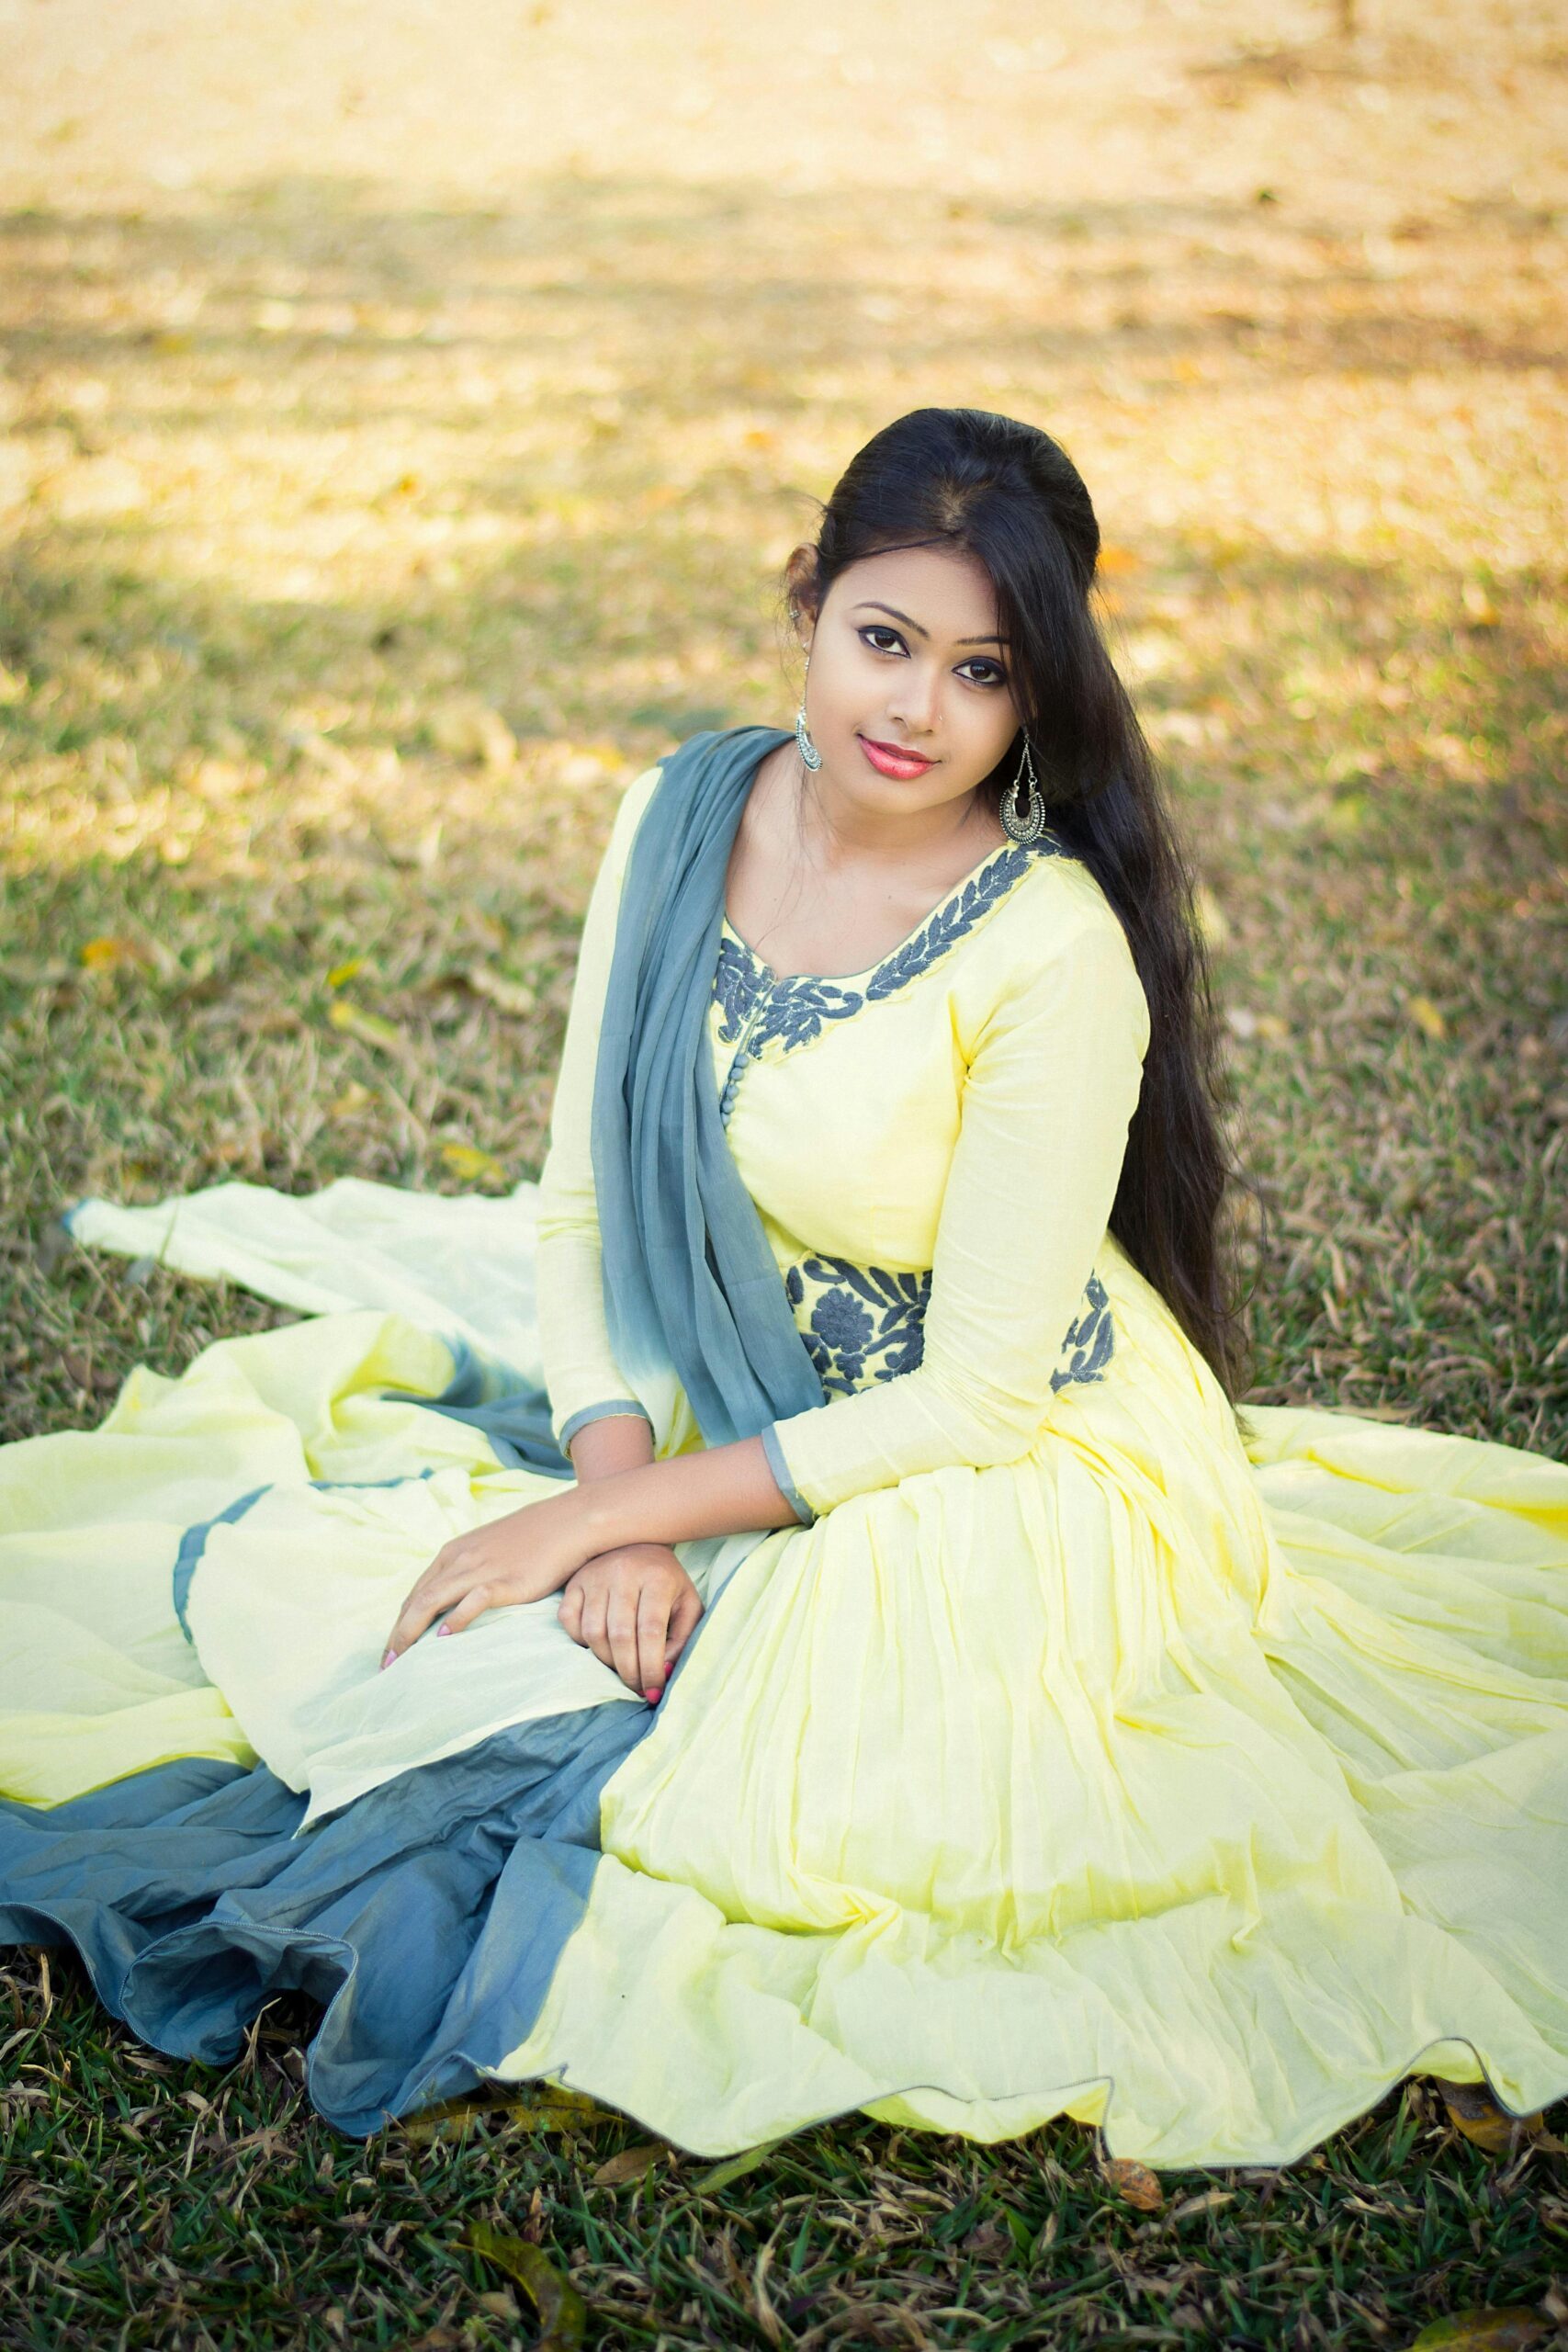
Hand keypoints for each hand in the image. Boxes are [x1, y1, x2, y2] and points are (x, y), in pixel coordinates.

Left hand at [379, 1487, 597, 1668]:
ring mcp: (481, 1569)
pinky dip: (455, 1619)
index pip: (416, 1594)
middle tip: (387, 1665)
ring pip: (433, 1601)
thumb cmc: (531, 1540)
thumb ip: (468, 1571)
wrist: (567, 1522)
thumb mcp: (488, 1550)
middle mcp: (460, 1560)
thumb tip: (455, 1604)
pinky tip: (444, 1638)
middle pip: (417, 1601)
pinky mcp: (504, 1581)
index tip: (392, 1650)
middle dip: (398, 1634)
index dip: (399, 1623)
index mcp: (453, 1554)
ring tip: (403, 1660)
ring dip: (412, 1632)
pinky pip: (472, 1600)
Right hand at [557, 1544, 702, 1701]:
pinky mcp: (574, 1581)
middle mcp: (623, 1573)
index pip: (651, 1631)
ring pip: (593, 1632)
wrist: (638, 1541)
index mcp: (657, 1577)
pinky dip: (581, 1640)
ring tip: (621, 1665)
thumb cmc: (666, 1581)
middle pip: (620, 1636)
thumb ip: (682, 1640)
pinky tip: (599, 1642)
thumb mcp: (687, 1605)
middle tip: (637, 1687)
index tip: (654, 1690)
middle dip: (628, 1671)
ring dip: (606, 1660)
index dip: (651, 1667)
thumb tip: (662, 1674)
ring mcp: (595, 1575)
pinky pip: (569, 1621)